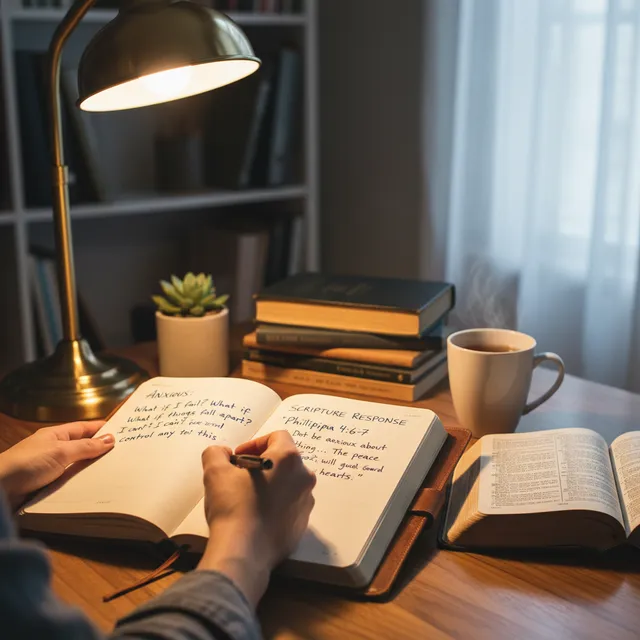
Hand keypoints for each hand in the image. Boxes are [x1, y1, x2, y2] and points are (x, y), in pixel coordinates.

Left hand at [0, 421, 114, 508]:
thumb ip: (86, 447)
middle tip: (125, 454)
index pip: (85, 428)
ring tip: (116, 472)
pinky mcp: (49, 484)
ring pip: (78, 465)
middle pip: (83, 447)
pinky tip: (96, 487)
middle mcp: (55, 449)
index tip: (124, 431)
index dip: (103, 429)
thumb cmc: (28, 464)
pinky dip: (83, 482)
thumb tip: (111, 439)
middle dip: (101, 450)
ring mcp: (51, 467)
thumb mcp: (60, 452)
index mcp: (57, 435)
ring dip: (93, 468)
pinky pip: (71, 481)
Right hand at [198, 430, 315, 607]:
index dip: (255, 443)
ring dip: (271, 485)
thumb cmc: (232, 505)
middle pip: (285, 461)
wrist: (243, 552)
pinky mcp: (302, 525)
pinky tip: (256, 516)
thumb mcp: (215, 472)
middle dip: (263, 464)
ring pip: (289, 484)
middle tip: (240, 476)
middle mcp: (304, 478)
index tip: (238, 458)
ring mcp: (307, 503)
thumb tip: (221, 452)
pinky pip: (290, 507)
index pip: (278, 436)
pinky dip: (276, 506)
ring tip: (248, 497)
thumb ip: (217, 453)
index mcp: (289, 459)